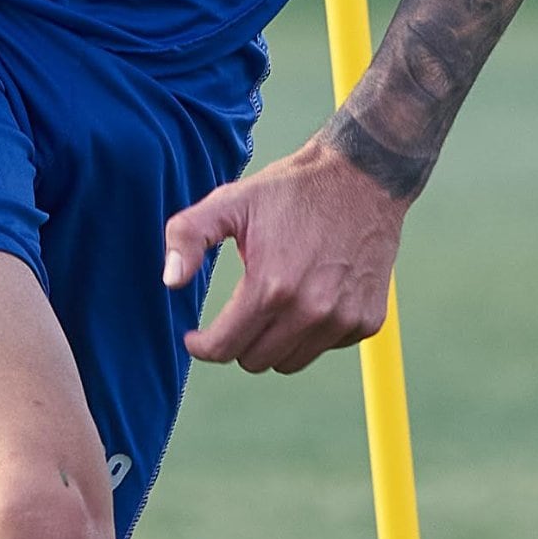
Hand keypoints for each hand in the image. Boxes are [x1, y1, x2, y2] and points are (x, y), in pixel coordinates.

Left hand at [160, 133, 409, 373]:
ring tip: (277, 300)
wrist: (364, 177)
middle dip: (238, 341)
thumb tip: (170, 280)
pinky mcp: (367, 321)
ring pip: (290, 361)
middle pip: (255, 361)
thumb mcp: (230, 202)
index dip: (202, 347)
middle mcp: (311, 311)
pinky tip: (313, 295)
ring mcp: (344, 319)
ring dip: (275, 341)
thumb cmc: (291, 190)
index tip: (196, 338)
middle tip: (240, 311)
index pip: (224, 348)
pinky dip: (312, 333)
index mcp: (271, 287)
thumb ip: (188, 236)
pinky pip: (325, 347)